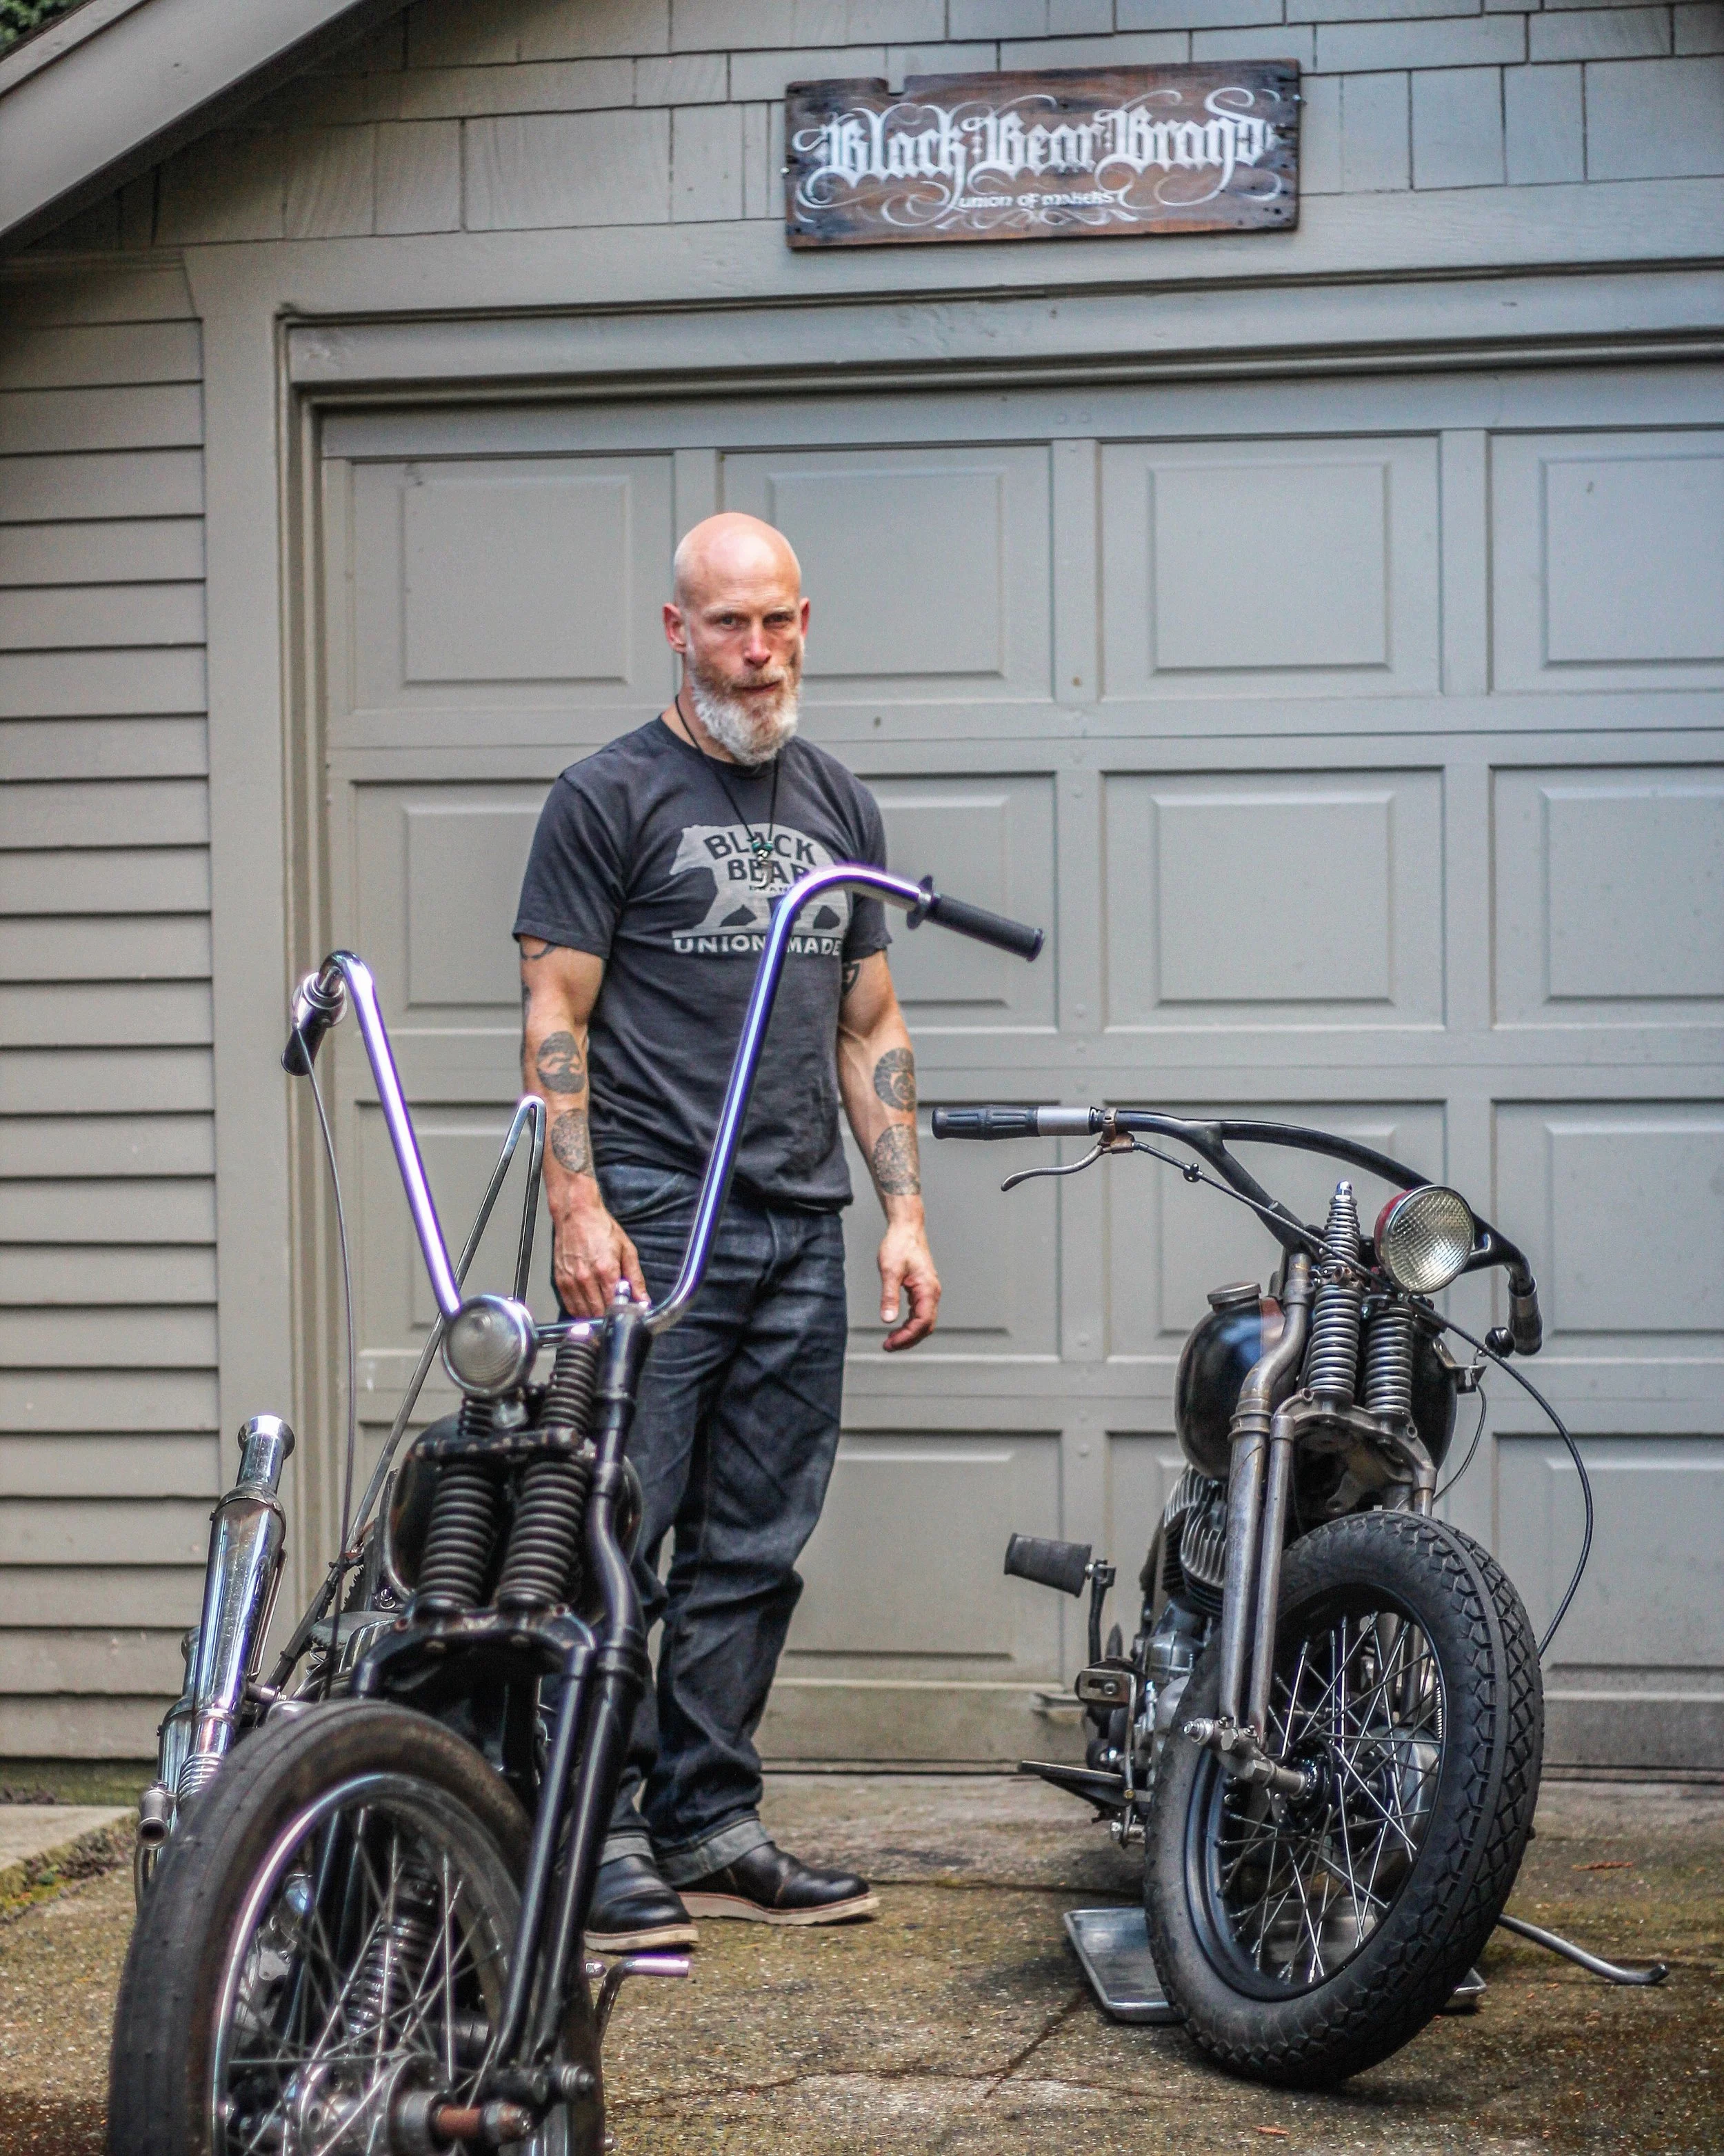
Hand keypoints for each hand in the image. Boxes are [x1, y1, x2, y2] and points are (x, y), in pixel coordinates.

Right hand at [552, 1191, 646, 1316]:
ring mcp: (571, 1280)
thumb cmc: (601, 1228)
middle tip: (615, 1311)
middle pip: (598, 1312)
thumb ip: (636, 1278)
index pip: (614, 1305)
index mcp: (606, 1270)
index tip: (626, 1312)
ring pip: (582, 1313)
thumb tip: (643, 1299)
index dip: (621, 1313)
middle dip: (608, 1316)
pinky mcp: (560, 1280)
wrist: (577, 1214)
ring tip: (602, 1309)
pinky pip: (570, 1306)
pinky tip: (588, 1306)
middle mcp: (586, 1278)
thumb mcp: (626, 1250)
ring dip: (593, 1316)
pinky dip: (579, 1310)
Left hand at [877, 1216, 939, 1350]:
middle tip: (888, 1346)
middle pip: (926, 1326)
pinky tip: (897, 1325)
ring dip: (909, 1333)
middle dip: (908, 1339)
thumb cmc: (899, 1245)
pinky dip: (910, 1323)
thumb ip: (889, 1297)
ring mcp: (929, 1290)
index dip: (907, 1337)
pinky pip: (920, 1312)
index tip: (891, 1344)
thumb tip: (888, 1320)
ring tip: (891, 1340)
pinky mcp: (923, 1288)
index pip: (922, 1322)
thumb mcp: (889, 1271)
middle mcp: (932, 1292)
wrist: (906, 1228)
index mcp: (927, 1289)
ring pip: (924, 1320)